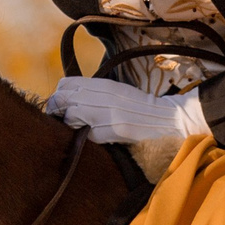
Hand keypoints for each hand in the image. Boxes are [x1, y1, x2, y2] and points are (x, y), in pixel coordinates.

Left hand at [43, 78, 207, 143]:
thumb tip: (68, 99)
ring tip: (80, 130)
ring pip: (71, 118)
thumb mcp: (117, 92)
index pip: (65, 85)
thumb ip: (94, 93)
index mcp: (103, 85)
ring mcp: (109, 113)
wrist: (167, 118)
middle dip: (58, 112)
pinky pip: (89, 136)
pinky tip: (96, 139)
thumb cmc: (139, 107)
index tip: (60, 107)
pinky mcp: (115, 130)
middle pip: (63, 100)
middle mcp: (103, 96)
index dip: (58, 96)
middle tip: (63, 121)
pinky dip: (89, 140)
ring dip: (71, 126)